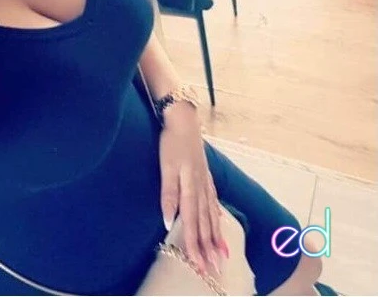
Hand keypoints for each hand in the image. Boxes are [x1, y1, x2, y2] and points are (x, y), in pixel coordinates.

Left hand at [158, 107, 228, 274]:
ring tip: (223, 255)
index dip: (195, 245)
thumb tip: (167, 221)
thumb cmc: (172, 142)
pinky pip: (214, 201)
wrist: (184, 119)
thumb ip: (168, 194)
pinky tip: (220, 222)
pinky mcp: (206, 175)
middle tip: (214, 270)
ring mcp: (206, 181)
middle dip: (209, 248)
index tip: (199, 265)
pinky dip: (218, 216)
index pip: (191, 222)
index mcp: (191, 187)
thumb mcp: (166, 167)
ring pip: (212, 214)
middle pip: (205, 223)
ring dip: (216, 236)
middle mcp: (202, 187)